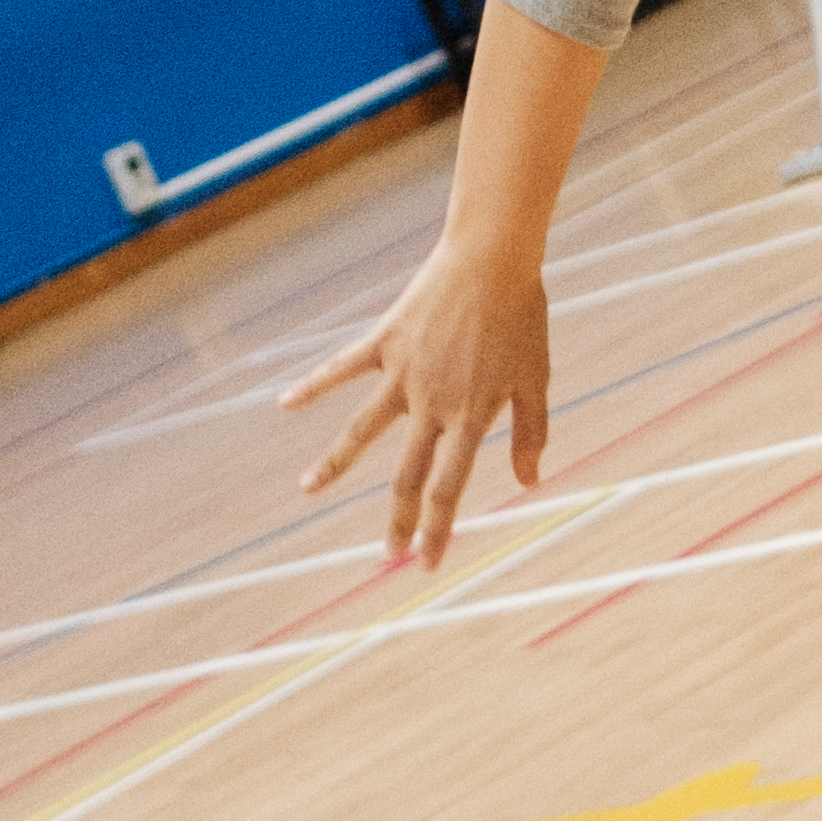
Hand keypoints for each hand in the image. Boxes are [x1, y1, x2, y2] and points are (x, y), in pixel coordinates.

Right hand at [283, 231, 550, 569]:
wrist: (492, 257)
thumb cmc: (521, 316)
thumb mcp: (536, 377)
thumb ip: (532, 431)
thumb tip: (531, 483)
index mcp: (471, 415)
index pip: (448, 487)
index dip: (436, 529)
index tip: (424, 563)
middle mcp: (431, 402)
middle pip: (406, 474)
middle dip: (396, 520)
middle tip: (385, 554)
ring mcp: (403, 373)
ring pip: (361, 430)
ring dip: (334, 464)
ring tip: (306, 489)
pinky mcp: (384, 342)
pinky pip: (341, 368)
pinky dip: (312, 385)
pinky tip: (285, 402)